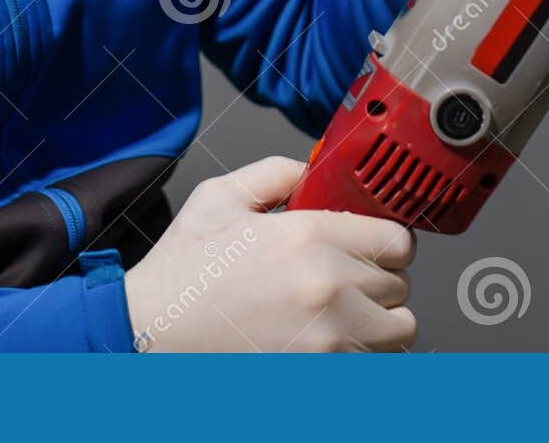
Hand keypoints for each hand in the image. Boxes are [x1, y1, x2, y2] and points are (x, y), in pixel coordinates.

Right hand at [124, 156, 416, 351]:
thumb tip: (314, 170)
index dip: (385, 242)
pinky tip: (329, 345)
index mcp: (308, 237)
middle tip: (345, 281)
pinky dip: (362, 358)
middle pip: (400, 285)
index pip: (397, 240)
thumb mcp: (219, 198)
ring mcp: (328, 340)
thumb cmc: (181, 274)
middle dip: (378, 280)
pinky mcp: (321, 377)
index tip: (369, 248)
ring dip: (378, 322)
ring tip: (342, 316)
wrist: (147, 337)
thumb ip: (276, 173)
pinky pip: (374, 367)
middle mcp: (328, 288)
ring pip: (397, 331)